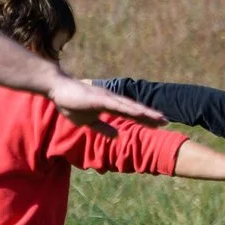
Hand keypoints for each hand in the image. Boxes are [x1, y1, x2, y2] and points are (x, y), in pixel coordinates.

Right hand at [49, 73, 165, 132]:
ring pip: (130, 107)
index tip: (159, 125)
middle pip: (135, 110)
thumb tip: (117, 135)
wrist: (58, 89)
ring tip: (159, 118)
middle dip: (151, 116)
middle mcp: (112, 100)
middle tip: (167, 122)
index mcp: (110, 106)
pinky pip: (117, 105)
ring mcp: (107, 98)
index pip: (131, 114)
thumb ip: (103, 128)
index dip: (145, 119)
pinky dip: (129, 109)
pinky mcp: (99, 98)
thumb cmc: (71, 103)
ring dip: (145, 112)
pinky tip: (139, 113)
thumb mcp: (89, 122)